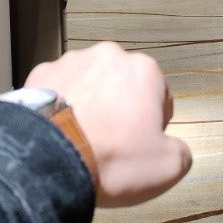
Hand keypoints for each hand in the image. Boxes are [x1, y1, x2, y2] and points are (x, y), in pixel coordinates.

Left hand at [25, 43, 191, 207]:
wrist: (47, 160)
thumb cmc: (113, 158)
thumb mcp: (166, 167)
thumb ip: (181, 152)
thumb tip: (175, 148)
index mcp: (144, 69)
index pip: (160, 97)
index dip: (153, 125)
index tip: (140, 146)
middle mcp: (109, 55)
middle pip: (123, 84)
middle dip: (120, 107)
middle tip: (110, 142)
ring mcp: (72, 60)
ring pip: (89, 82)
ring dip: (90, 102)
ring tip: (80, 136)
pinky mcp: (41, 72)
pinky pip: (58, 88)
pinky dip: (60, 104)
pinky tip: (57, 129)